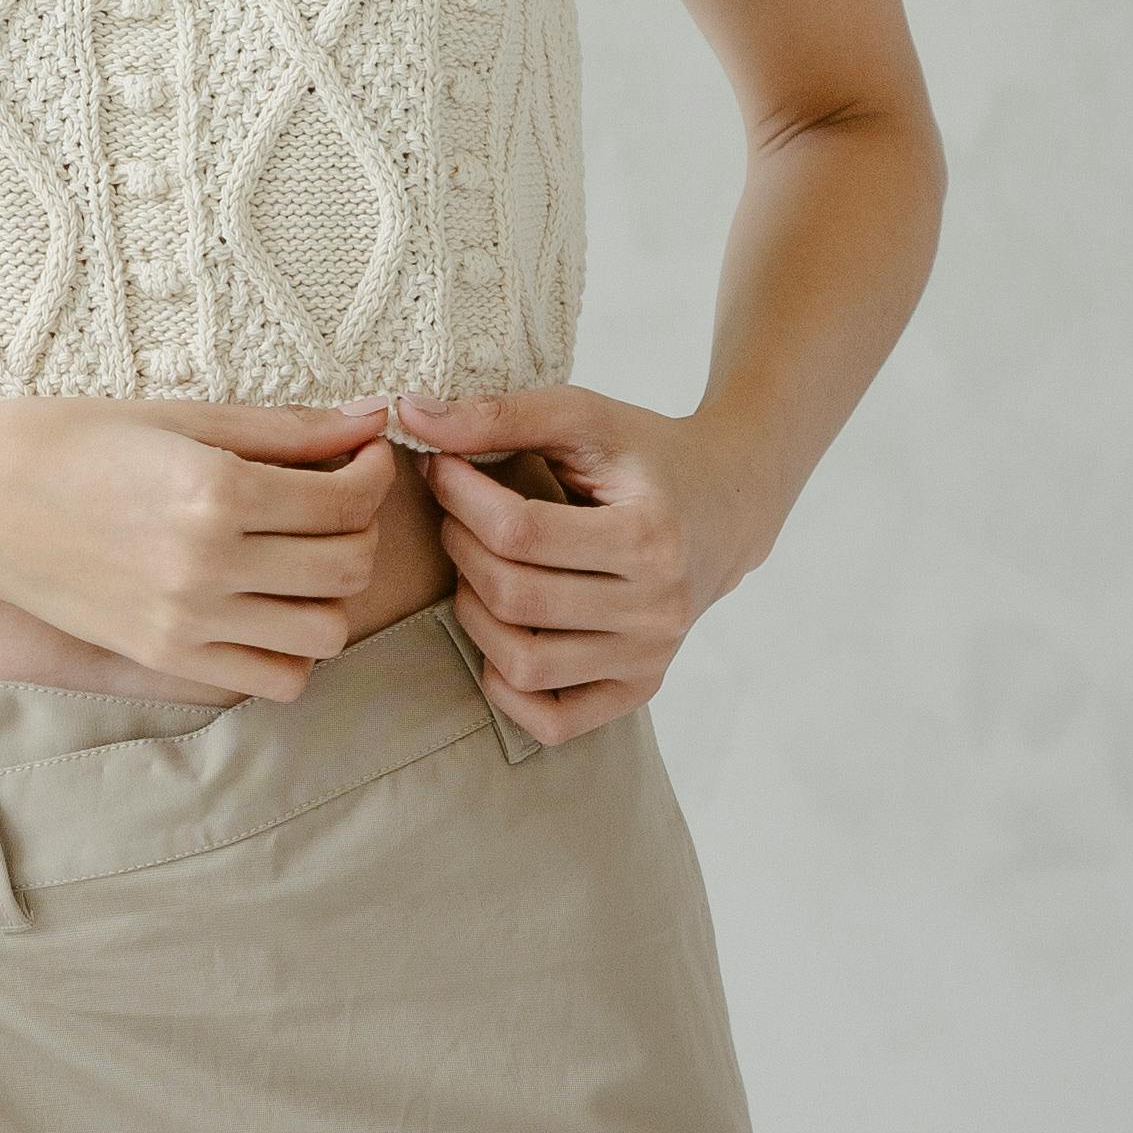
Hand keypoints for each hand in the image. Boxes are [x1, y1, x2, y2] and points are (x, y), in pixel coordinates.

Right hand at [0, 400, 404, 699]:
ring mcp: (187, 623)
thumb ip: (282, 427)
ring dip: (332, 593)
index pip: (346, 499)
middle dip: (360, 526)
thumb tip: (370, 418)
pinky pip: (275, 680)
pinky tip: (267, 605)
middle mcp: (209, 566)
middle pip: (348, 566)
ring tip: (303, 555)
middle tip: (334, 497)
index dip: (372, 471)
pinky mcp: (165, 659)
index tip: (360, 453)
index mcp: (214, 491)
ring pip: (326, 633)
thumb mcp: (177, 416)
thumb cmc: (66, 440)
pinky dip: (291, 649)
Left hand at [393, 385, 758, 744]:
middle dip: (459, 546)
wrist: (726, 506)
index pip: (519, 532)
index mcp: (649, 536)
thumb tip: (406, 412)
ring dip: (472, 611)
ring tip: (476, 565)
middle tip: (453, 513)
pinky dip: (507, 685)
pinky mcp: (639, 689)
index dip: (459, 495)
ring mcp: (649, 659)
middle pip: (514, 597)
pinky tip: (501, 628)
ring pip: (522, 663)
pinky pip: (551, 720)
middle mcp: (657, 610)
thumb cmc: (646, 455)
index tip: (441, 466)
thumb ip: (500, 414)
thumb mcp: (584, 417)